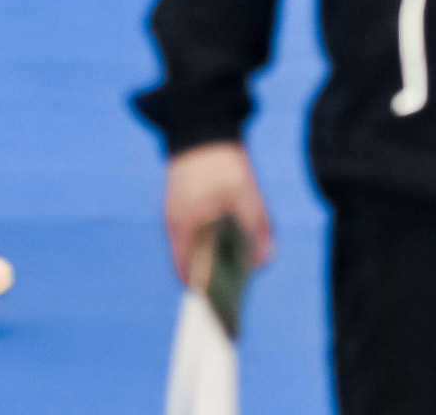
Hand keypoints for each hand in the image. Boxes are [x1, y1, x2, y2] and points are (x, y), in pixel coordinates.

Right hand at [161, 141, 272, 293]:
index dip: (206, 295)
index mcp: (188, 225)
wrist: (201, 126)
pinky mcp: (178, 204)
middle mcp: (175, 224)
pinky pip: (191, 234)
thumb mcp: (249, 199)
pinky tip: (226, 237)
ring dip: (211, 259)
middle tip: (236, 288)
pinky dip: (207, 241)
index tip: (223, 309)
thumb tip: (261, 263)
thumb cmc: (225, 164)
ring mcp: (174, 214)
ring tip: (237, 261)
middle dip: (214, 278)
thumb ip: (257, 233)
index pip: (189, 275)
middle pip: (192, 265)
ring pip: (192, 249)